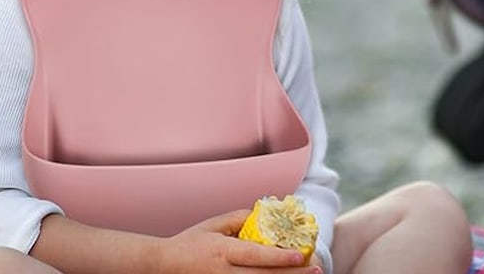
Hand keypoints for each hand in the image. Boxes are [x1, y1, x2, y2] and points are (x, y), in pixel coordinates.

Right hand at [158, 210, 321, 272]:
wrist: (167, 265)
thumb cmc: (190, 242)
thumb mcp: (213, 224)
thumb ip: (237, 219)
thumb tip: (261, 215)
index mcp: (223, 252)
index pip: (256, 256)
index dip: (279, 257)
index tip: (300, 255)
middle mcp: (226, 273)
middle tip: (316, 270)